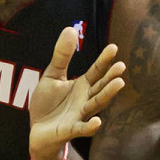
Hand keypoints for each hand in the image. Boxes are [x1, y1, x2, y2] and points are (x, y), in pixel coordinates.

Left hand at [28, 26, 125, 159]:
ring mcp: (79, 115)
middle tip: (121, 67)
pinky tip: (97, 121)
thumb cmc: (47, 103)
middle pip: (100, 87)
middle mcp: (85, 100)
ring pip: (96, 104)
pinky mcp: (70, 130)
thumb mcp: (52, 75)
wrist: (37, 130)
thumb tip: (71, 29)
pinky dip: (90, 126)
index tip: (114, 47)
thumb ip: (62, 56)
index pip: (96, 71)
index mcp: (82, 86)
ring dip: (107, 95)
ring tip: (119, 84)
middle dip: (110, 78)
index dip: (104, 60)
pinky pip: (81, 128)